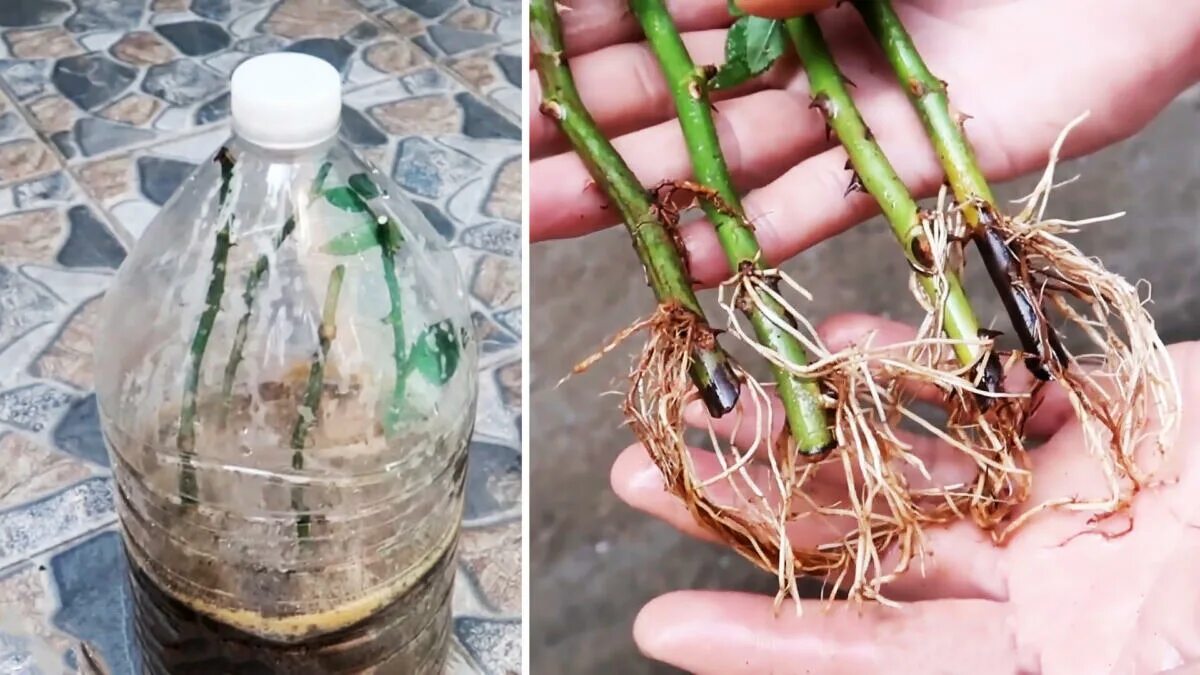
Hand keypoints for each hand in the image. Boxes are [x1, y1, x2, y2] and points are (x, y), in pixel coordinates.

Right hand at [530, 0, 1199, 285]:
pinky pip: (812, 204)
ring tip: (535, 218)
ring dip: (630, 188)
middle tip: (487, 165)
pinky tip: (668, 255)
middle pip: (666, 92)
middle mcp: (800, 34)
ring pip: (720, 154)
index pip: (647, 12)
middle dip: (573, 128)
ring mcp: (847, 99)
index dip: (568, 50)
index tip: (497, 83)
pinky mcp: (910, 160)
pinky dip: (741, 231)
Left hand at [610, 313, 1199, 673]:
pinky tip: (845, 343)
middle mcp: (1039, 586)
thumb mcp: (1151, 661)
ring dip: (801, 428)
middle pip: (865, 549)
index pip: (879, 661)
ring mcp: (1061, 499)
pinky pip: (984, 386)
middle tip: (637, 480)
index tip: (664, 628)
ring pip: (900, 459)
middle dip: (749, 513)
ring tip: (703, 402)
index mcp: (1049, 661)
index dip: (769, 646)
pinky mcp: (1096, 421)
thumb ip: (1085, 668)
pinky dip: (916, 364)